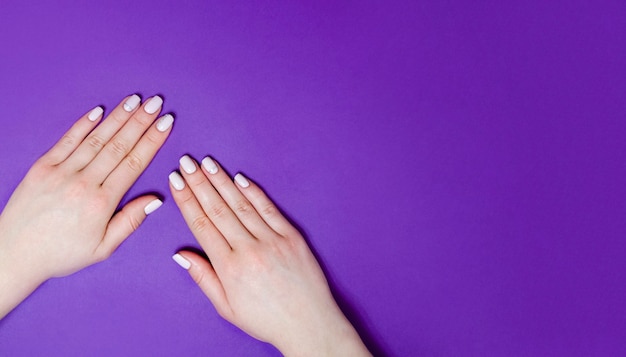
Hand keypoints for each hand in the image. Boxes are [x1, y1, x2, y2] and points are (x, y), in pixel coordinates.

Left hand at [0, 94, 172, 317]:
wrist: (14, 254)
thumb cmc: (60, 254)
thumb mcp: (103, 248)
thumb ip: (130, 221)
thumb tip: (155, 199)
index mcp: (101, 203)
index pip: (134, 164)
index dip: (152, 141)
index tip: (165, 123)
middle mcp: (82, 183)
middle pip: (118, 146)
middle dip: (140, 122)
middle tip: (156, 104)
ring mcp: (60, 172)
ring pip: (96, 139)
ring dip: (118, 117)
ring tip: (135, 101)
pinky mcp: (41, 168)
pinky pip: (67, 141)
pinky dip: (84, 124)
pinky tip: (99, 111)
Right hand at [169, 155, 370, 355]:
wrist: (309, 324)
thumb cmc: (267, 320)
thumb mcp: (227, 307)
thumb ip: (204, 278)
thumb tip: (181, 255)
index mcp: (230, 268)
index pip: (202, 225)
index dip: (187, 200)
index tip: (175, 182)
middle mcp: (250, 249)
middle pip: (218, 209)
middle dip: (199, 183)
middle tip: (186, 163)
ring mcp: (273, 240)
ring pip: (241, 204)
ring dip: (222, 181)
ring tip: (206, 163)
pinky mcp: (292, 237)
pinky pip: (269, 209)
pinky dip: (254, 192)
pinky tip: (239, 178)